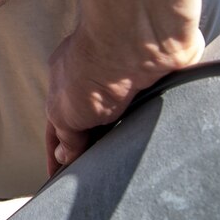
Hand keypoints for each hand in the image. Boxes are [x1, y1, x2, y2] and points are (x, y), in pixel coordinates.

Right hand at [46, 26, 203, 174]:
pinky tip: (154, 140)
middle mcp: (99, 80)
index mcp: (68, 83)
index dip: (59, 152)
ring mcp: (130, 81)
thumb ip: (66, 135)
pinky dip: (153, 126)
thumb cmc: (94, 66)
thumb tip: (66, 155)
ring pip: (127, 120)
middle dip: (96, 146)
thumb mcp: (65, 112)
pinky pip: (156, 112)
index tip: (58, 178)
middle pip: (94, 122)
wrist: (139, 41)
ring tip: (127, 161)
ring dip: (127, 137)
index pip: (60, 125)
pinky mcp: (161, 82)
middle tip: (98, 176)